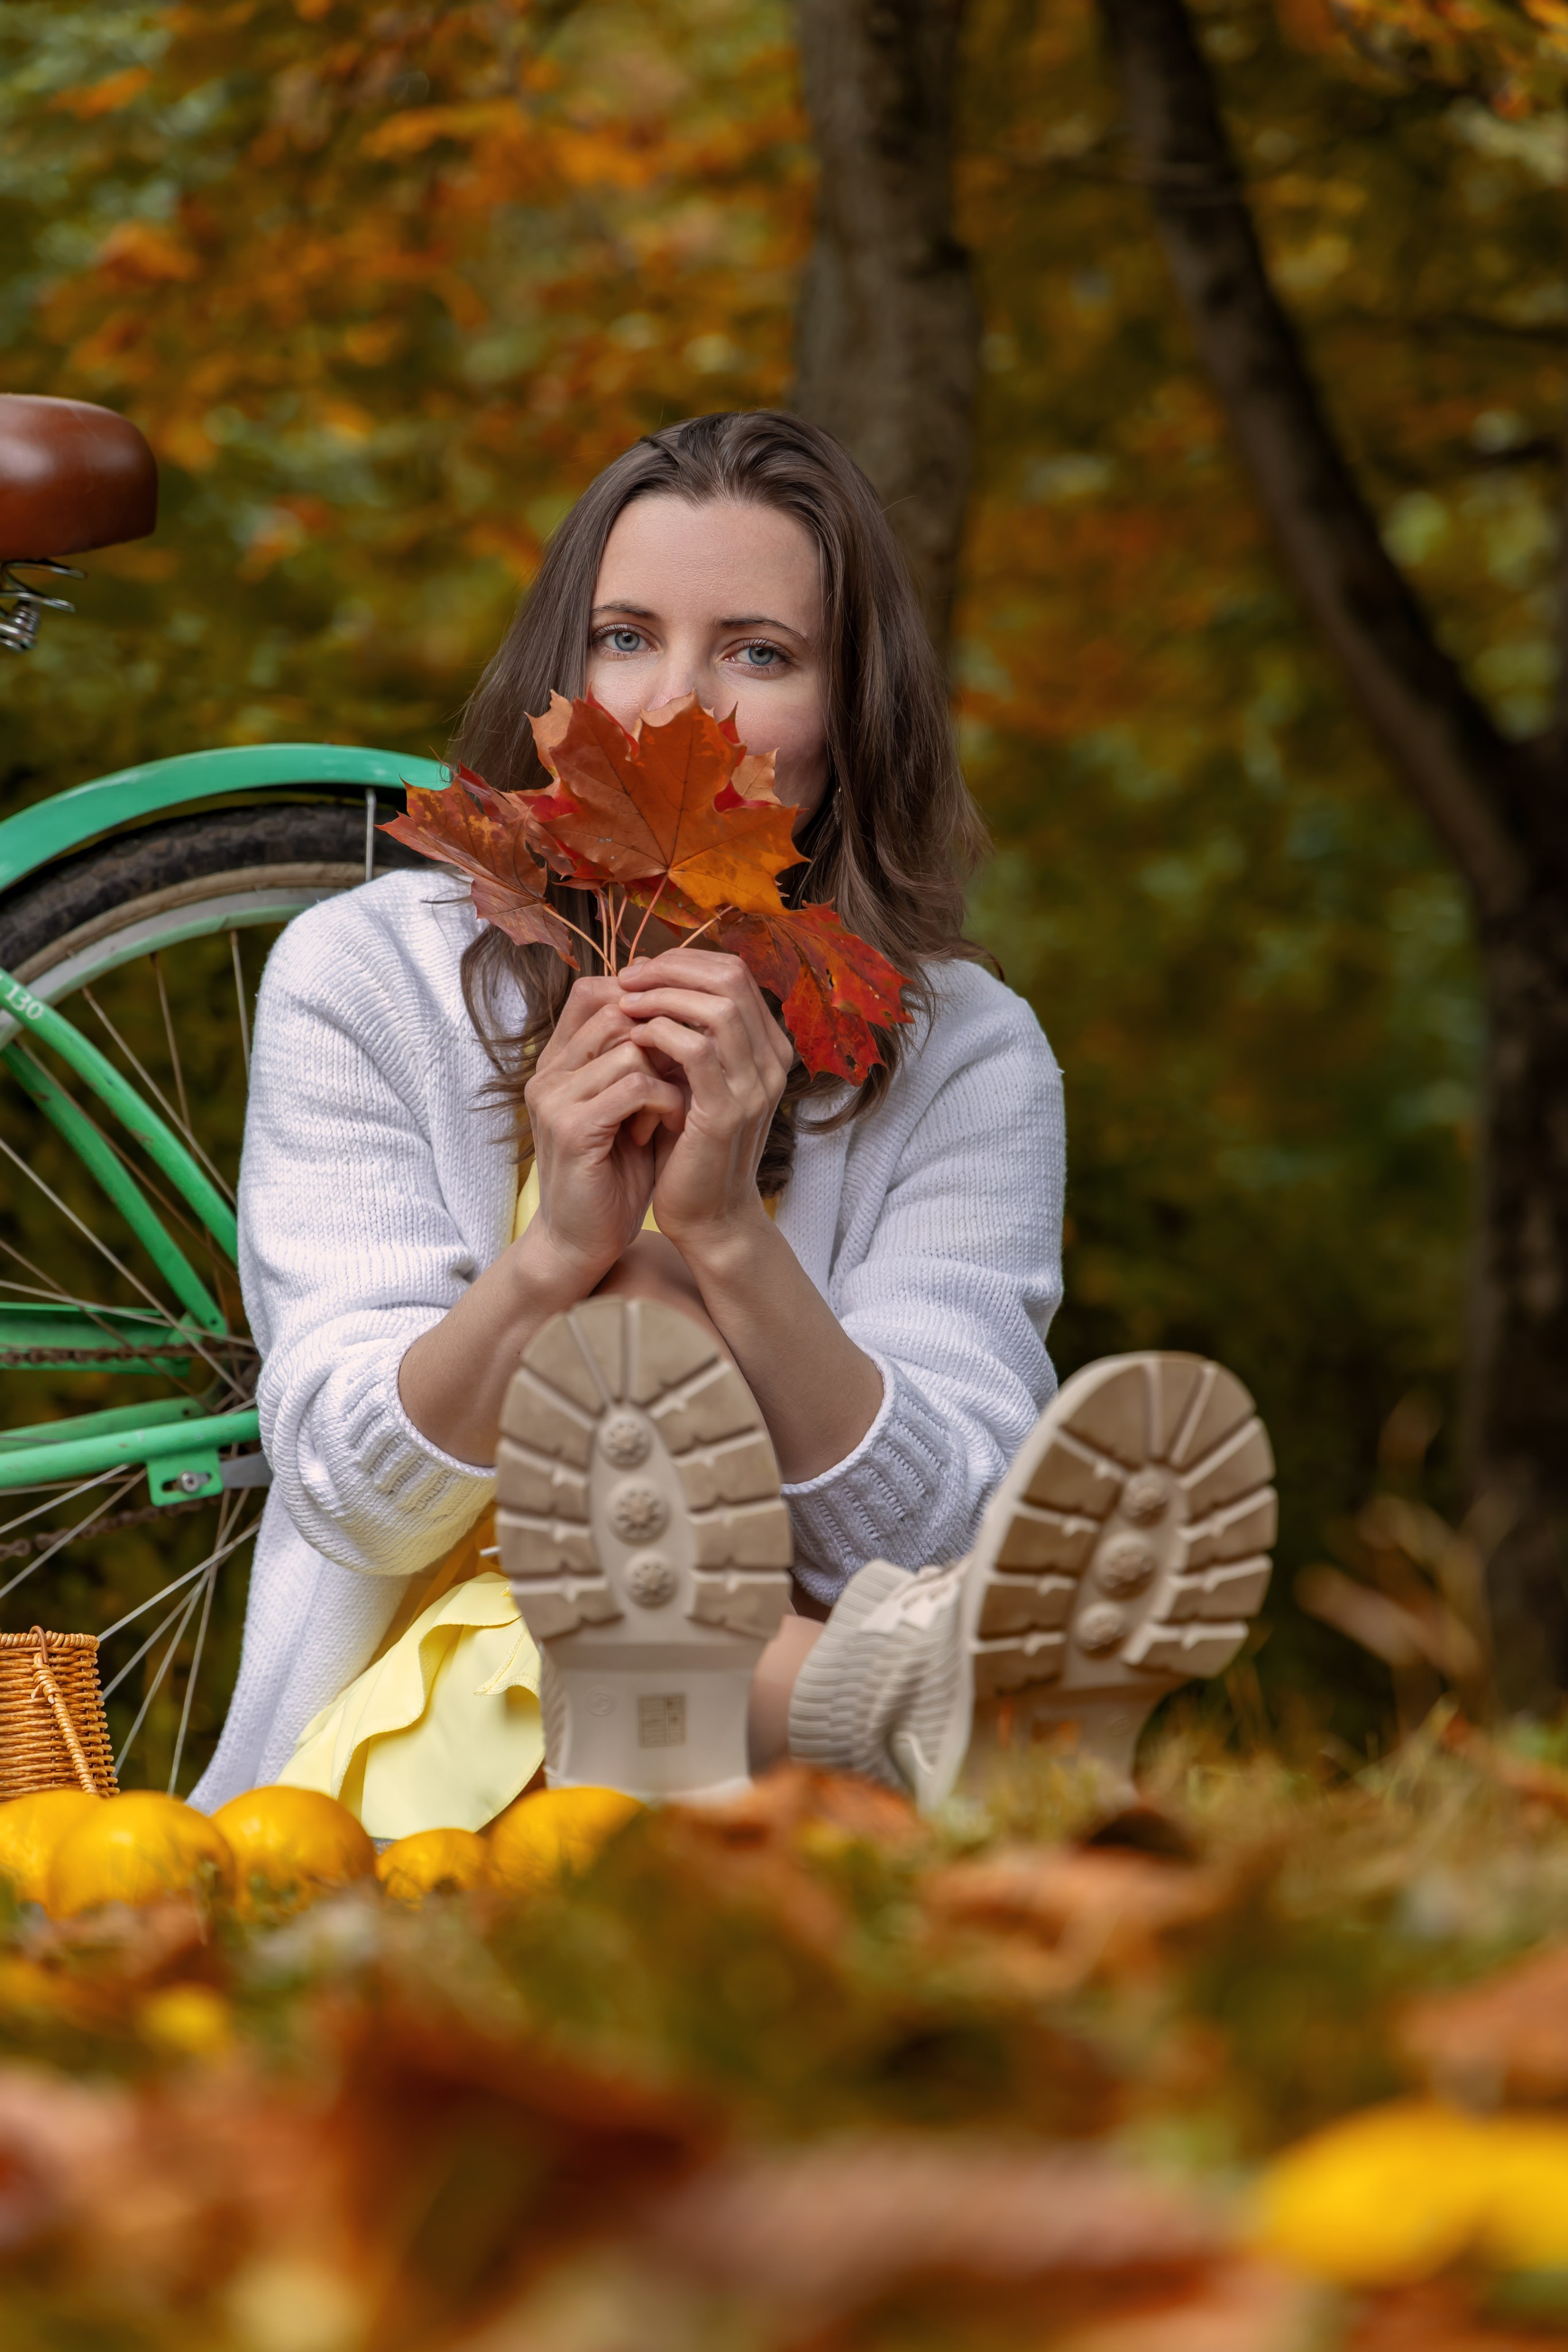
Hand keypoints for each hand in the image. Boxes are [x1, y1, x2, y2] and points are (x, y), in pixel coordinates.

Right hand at [519, 976, 685, 1287]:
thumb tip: (684, 1011)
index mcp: (557, 1063)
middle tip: (684, 1080)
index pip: (593, 992)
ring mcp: (554, 1097)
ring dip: (668, 1076)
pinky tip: (669, 1127)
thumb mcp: (628, 1108)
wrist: (581, 1243)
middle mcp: (548, 1073)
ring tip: (671, 1113)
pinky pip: (634, 1085)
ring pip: (631, 1045)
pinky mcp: (571, 1127)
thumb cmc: (613, 1177)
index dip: (644, 1001)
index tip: (681, 1033)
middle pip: (616, 1011)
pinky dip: (665, 1102)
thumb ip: (640, 1062)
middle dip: (664, 1041)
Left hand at [615, 949, 793, 1258]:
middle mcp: (772, 1060)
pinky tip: (633, 1039)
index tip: (640, 971)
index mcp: (767, 1046)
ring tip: (625, 1003)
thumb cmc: (691, 1146)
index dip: (683, 961)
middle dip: (672, 968)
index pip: (734, 972)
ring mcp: (756, 1085)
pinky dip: (660, 1034)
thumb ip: (688, 1033)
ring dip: (663, 996)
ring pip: (717, 1006)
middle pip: (731, 977)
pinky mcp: (729, 1112)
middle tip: (628, 977)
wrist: (708, 1216)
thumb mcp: (693, 1080)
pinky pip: (696, 1050)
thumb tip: (652, 978)